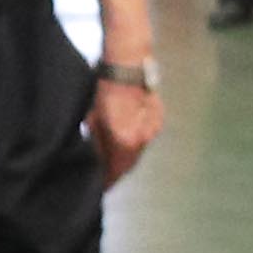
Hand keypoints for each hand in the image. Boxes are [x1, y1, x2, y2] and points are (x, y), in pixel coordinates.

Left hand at [87, 68, 162, 184]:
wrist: (128, 64)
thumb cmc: (105, 88)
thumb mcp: (94, 118)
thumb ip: (97, 142)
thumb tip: (96, 159)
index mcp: (124, 140)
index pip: (116, 171)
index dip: (107, 181)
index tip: (101, 188)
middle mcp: (142, 139)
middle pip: (129, 165)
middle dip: (117, 172)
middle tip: (105, 177)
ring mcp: (152, 130)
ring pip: (138, 152)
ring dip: (126, 158)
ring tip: (113, 161)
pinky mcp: (158, 120)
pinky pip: (145, 138)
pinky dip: (134, 143)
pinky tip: (125, 141)